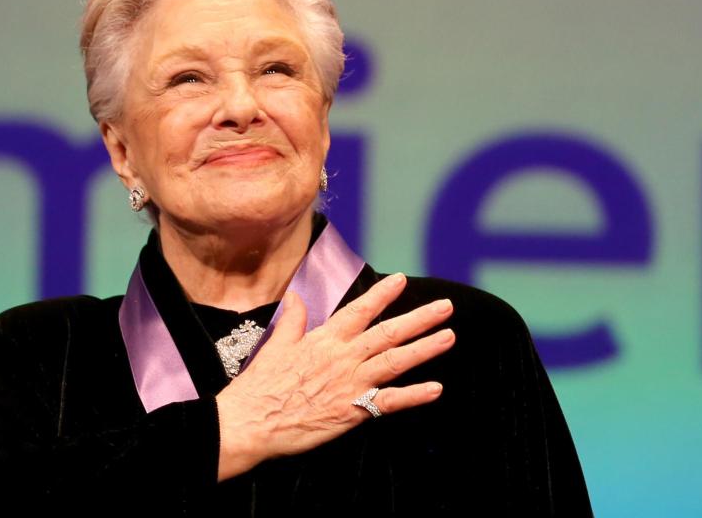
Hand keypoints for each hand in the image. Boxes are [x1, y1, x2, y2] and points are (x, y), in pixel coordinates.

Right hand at [215, 273, 454, 480]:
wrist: (252, 422)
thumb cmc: (261, 385)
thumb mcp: (276, 344)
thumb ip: (293, 319)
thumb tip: (296, 295)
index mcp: (325, 339)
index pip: (359, 310)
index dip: (382, 295)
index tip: (401, 280)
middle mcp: (343, 357)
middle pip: (388, 333)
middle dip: (419, 318)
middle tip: (446, 306)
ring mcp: (351, 384)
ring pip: (395, 361)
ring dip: (424, 348)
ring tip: (449, 336)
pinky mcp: (353, 411)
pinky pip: (389, 402)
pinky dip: (414, 395)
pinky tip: (436, 389)